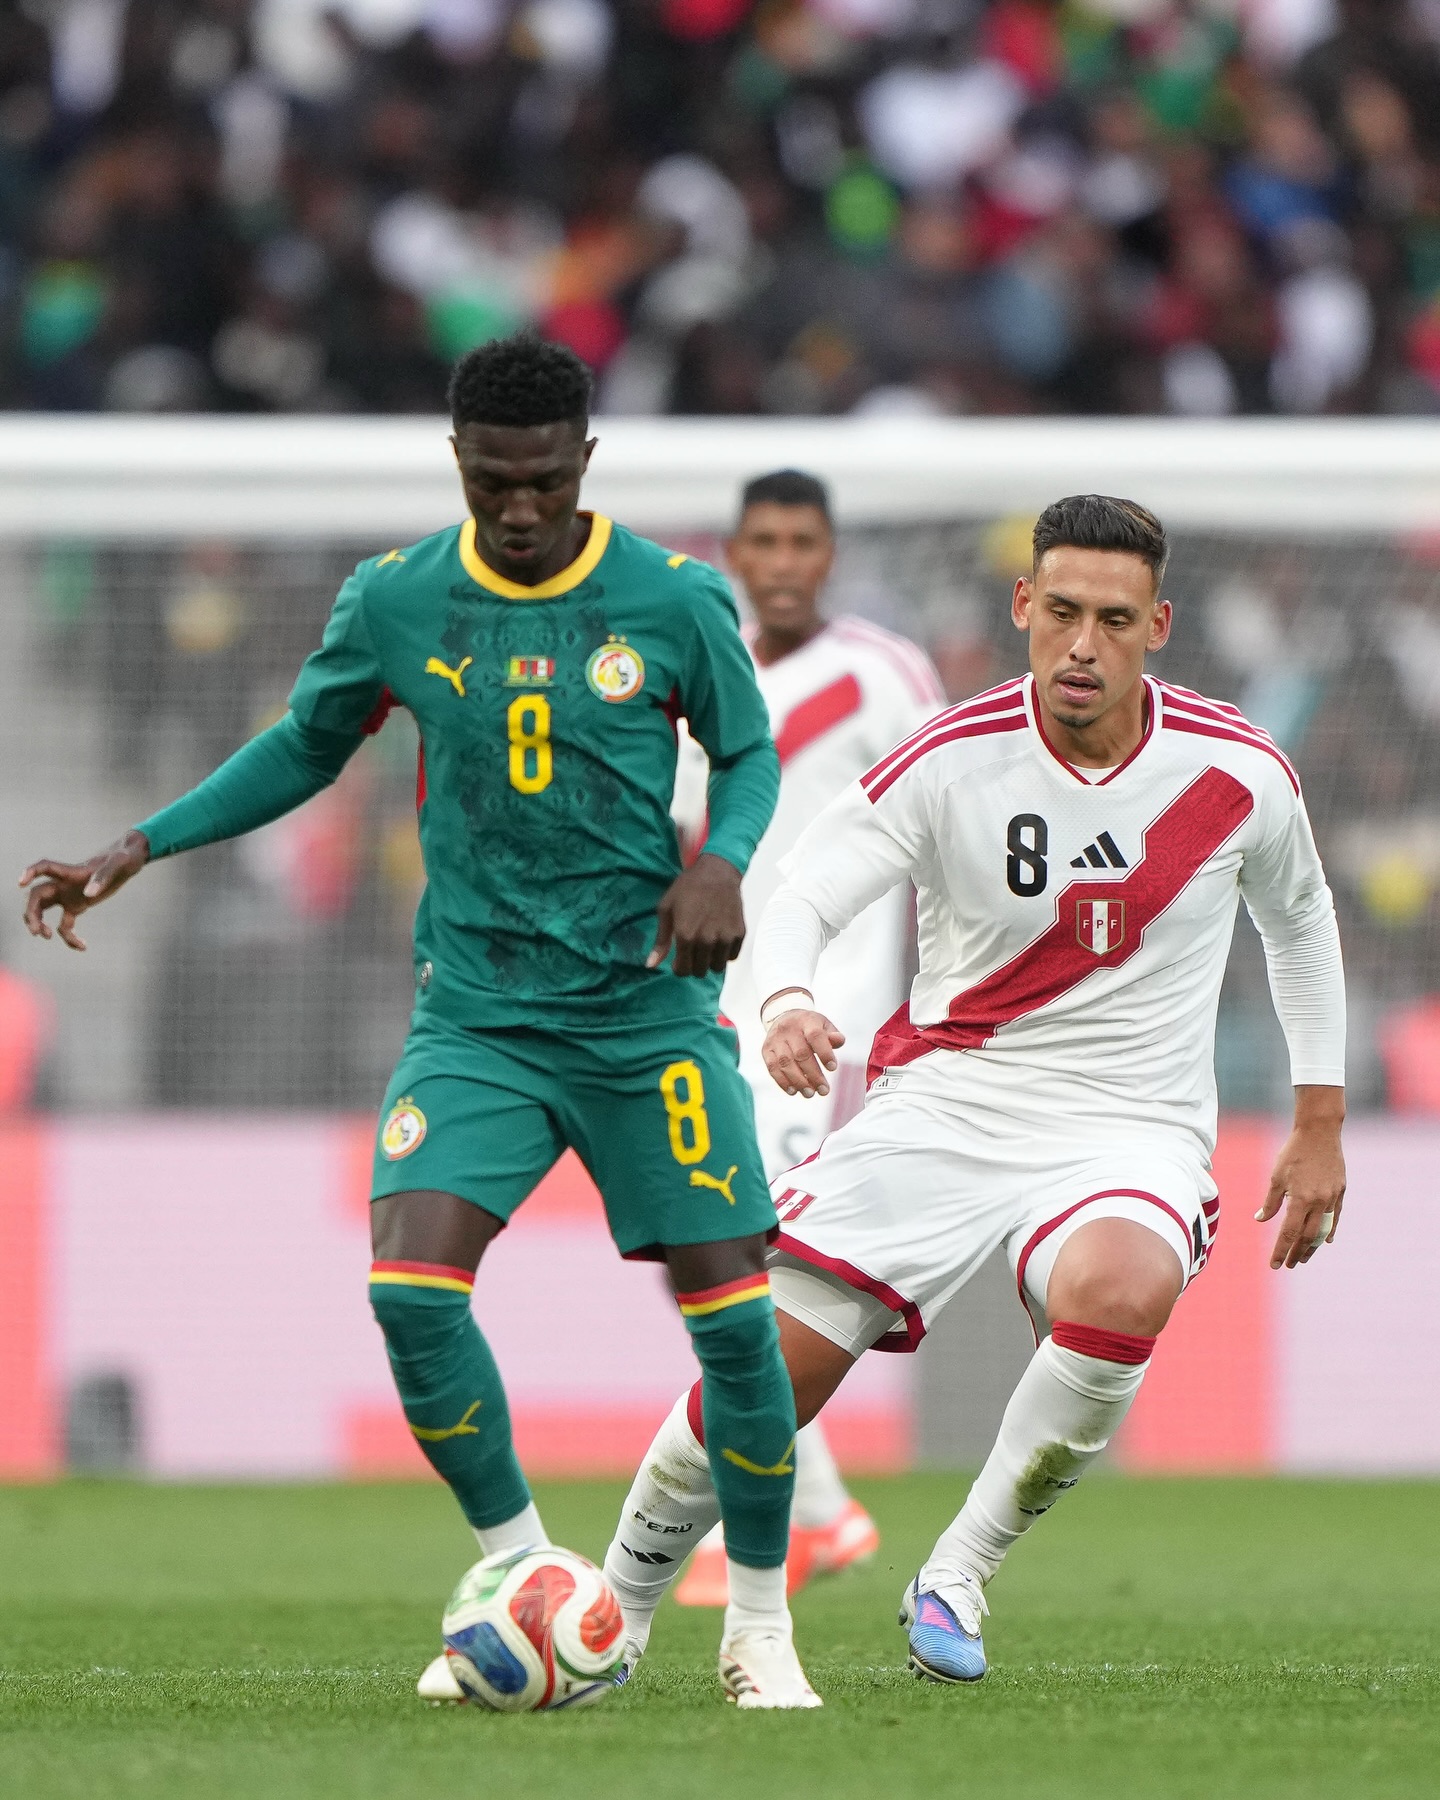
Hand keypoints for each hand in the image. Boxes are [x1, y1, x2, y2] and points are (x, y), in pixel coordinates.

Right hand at [18, 830, 150, 950]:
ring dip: (39, 923)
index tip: (21, 883)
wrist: (129, 861)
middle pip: (36, 895)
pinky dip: (69, 937)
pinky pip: (65, 924)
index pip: (45, 867)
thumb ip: (103, 878)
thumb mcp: (117, 865)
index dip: (30, 872)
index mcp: (71, 871)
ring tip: (47, 936)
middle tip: (37, 932)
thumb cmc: (122, 858)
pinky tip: (82, 947)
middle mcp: (64, 883)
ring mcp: (68, 895)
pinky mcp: (77, 906)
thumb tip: (89, 895)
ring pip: (43, 910)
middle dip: (31, 913)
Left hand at [648, 853, 744, 977]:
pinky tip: (719, 938)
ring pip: (717, 967)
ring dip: (710, 961)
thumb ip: (660, 940)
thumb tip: (650, 965)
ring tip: (707, 946)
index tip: (679, 959)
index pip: (683, 970)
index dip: (679, 967)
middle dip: (694, 964)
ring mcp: (725, 938)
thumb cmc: (687, 888)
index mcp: (685, 935)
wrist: (717, 872)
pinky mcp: (740, 934)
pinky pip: (732, 957)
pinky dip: (725, 952)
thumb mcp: (666, 909)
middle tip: (693, 950)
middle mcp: (706, 940)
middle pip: (700, 971)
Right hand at [763, 1008, 845, 1098]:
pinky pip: (772, 1068)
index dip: (824, 1053)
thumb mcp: (824, 1026)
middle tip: (824, 1091)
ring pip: (785, 1063)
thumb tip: (839, 1041)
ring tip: (810, 1094)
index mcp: (806, 1020)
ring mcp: (775, 1040)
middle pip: (801, 1054)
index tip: (833, 1068)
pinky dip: (783, 1082)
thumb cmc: (809, 1026)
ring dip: (798, 1081)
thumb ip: (833, 1035)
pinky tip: (794, 1091)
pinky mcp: (766, 1050)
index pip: (815, 1036)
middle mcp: (788, 1029)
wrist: (784, 1017)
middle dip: (813, 1075)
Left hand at [1256, 1085, 1345, 1269]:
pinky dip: (1330, 1231)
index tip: (1275, 1265)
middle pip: (1308, 1237)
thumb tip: (1260, 1220)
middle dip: (1297, 1253)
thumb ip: (1270, 1202)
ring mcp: (1332, 1198)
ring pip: (1323, 1230)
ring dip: (1313, 1246)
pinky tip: (1326, 1241)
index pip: (1289, 1233)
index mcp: (1300, 1200)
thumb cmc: (1293, 1153)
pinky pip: (1336, 1217)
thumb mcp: (1276, 1176)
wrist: (1319, 1133)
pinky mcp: (1341, 1192)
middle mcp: (1319, 1203)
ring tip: (1304, 1257)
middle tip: (1289, 1264)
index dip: (1281, 1250)